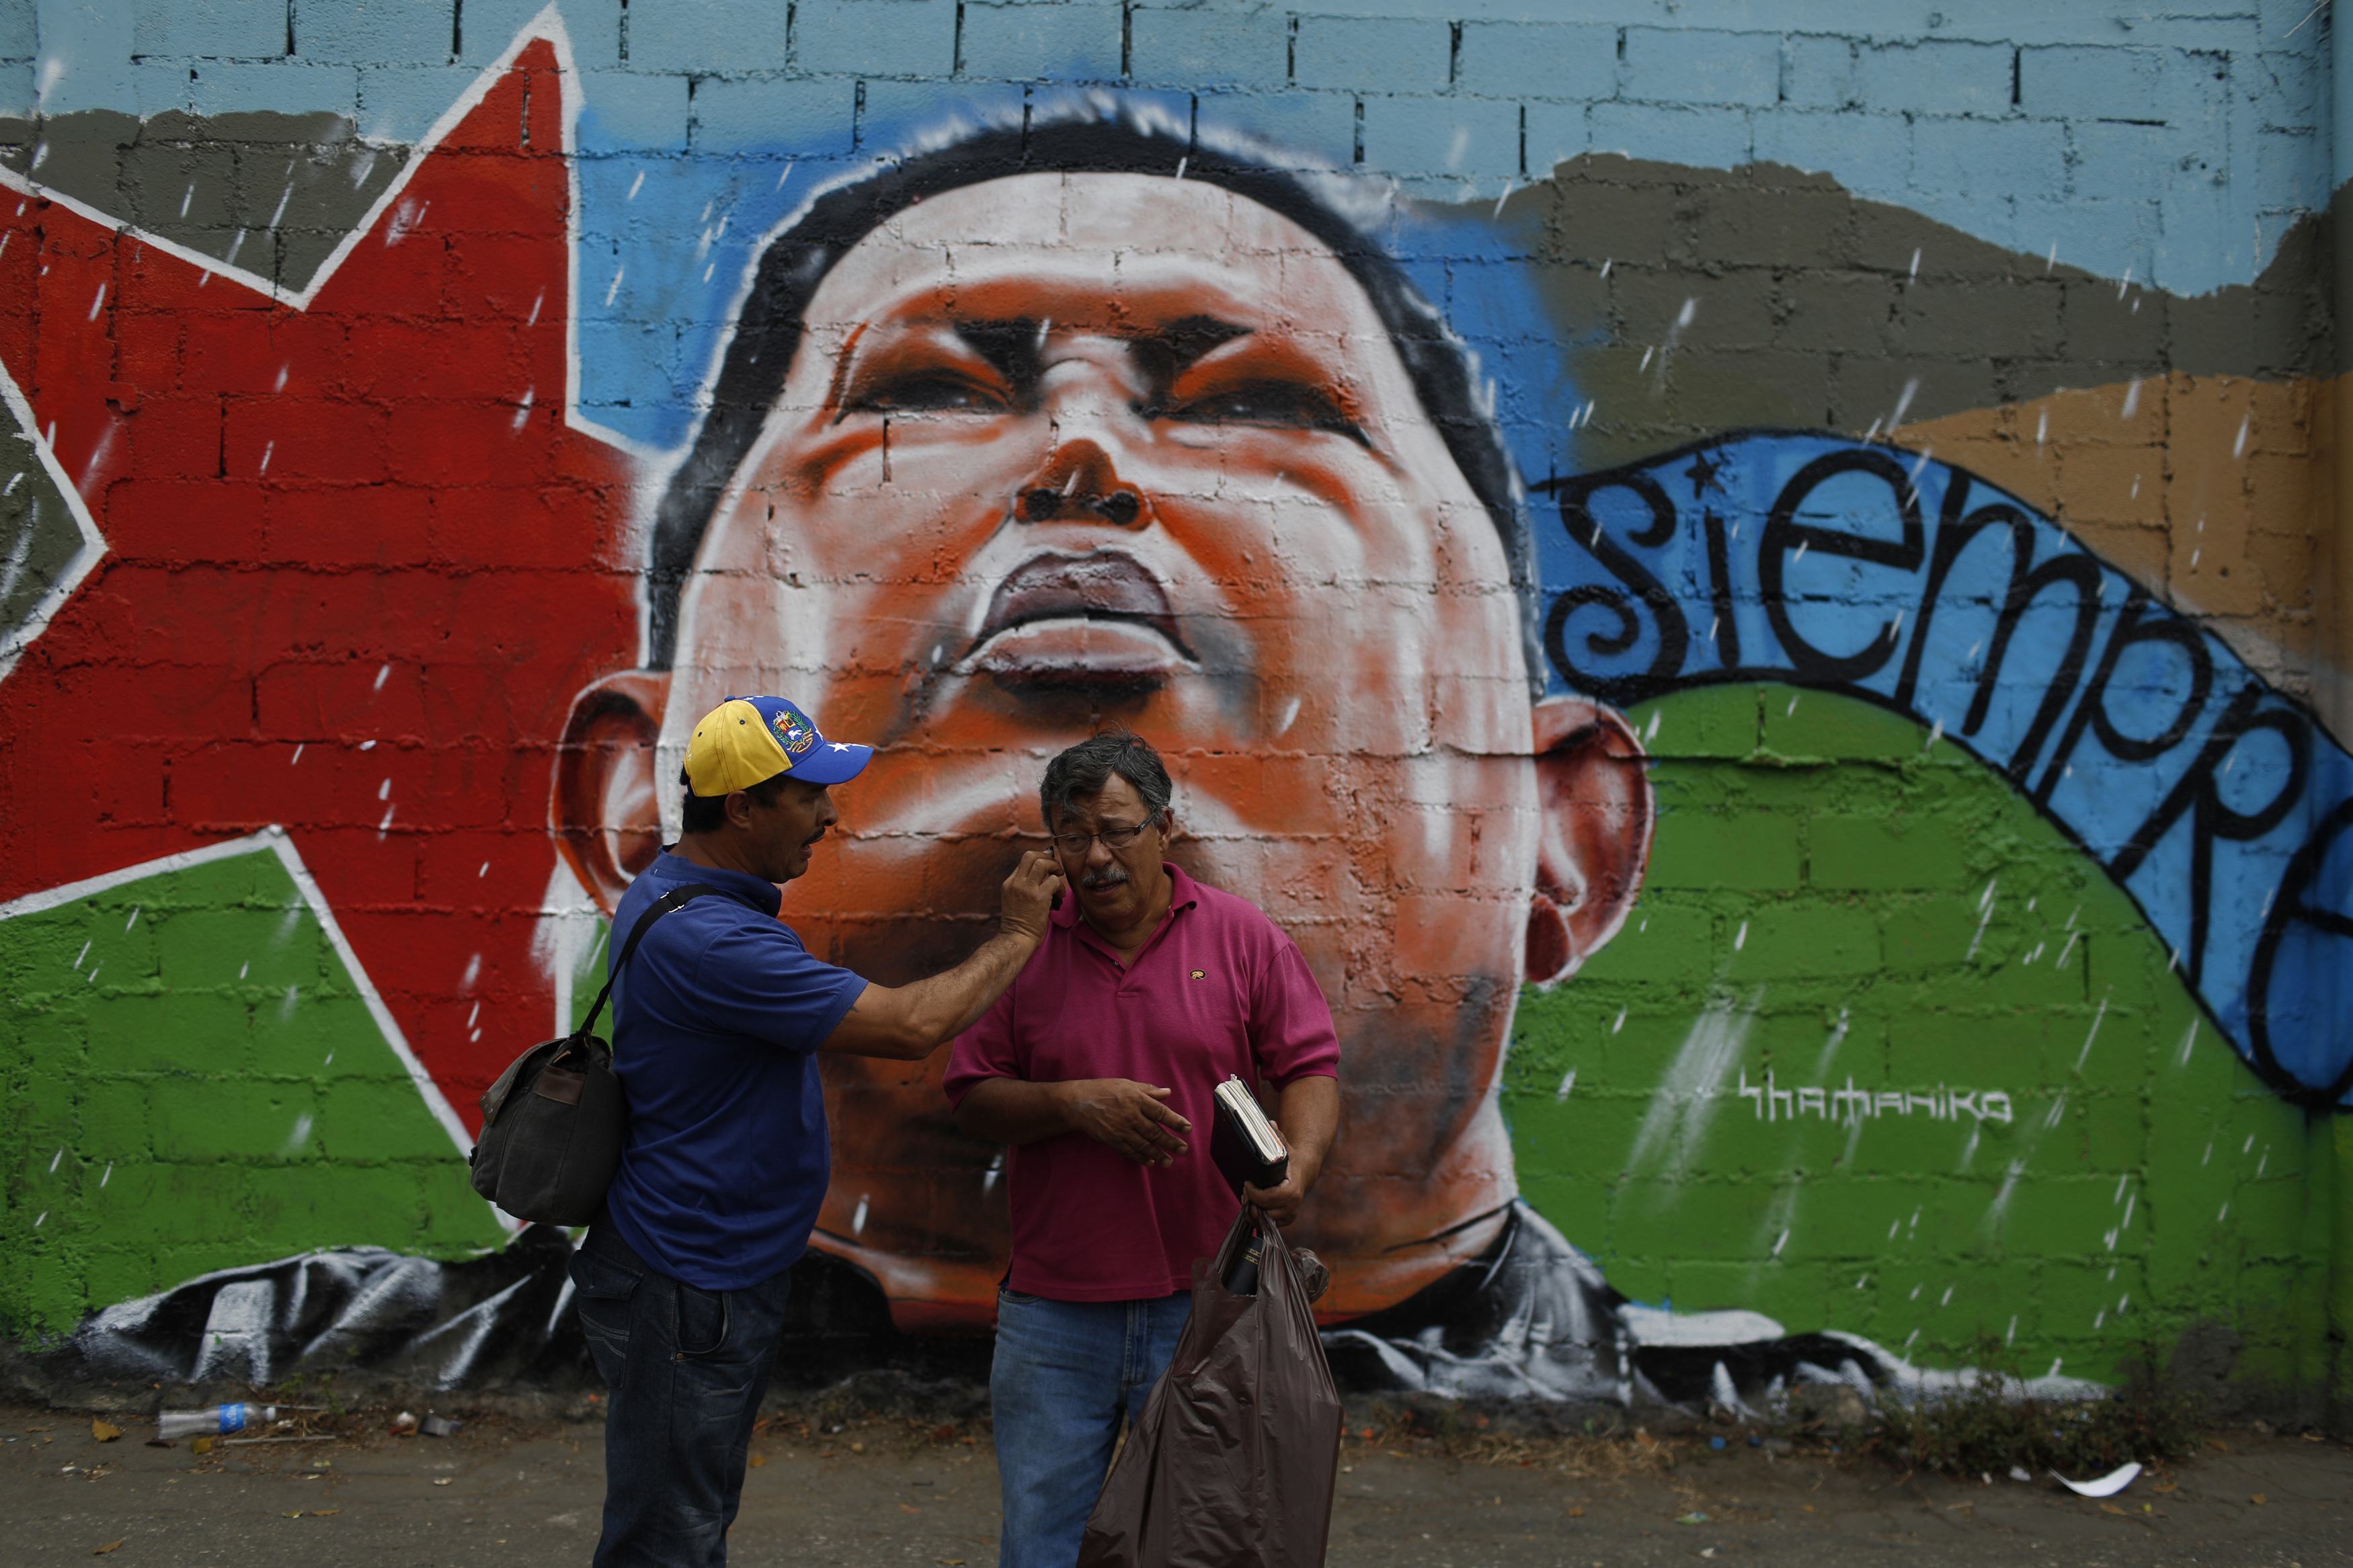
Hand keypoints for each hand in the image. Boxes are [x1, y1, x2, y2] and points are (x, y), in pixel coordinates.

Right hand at [998, 850, 1064, 940]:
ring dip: (1055, 868)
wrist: (1016, 938)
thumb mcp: (1013, 900)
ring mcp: (1027, 889)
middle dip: (1046, 857)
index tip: (1048, 865)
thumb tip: (1041, 877)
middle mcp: (1016, 883)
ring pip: (1043, 863)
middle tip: (1056, 866)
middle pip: (1030, 855)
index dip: (1038, 859)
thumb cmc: (1018, 923)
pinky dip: (1060, 886)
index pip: (1024, 861)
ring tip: (1059, 877)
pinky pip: (1054, 881)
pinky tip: (1061, 896)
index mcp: (1009, 883)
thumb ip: (1023, 887)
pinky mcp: (1039, 897)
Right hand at [1053, 1079, 1191, 1165]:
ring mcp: (1121, 1129)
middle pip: (1155, 1131)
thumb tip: (1167, 1092)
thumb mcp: (1127, 1084)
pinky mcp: (1112, 1139)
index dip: (1175, 1121)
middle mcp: (1131, 1115)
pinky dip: (1140, 1157)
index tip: (1187, 1128)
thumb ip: (1148, 1090)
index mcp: (1136, 1099)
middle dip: (1171, 1142)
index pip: (1160, 1112)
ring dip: (1158, 1154)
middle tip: (1184, 1150)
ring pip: (1144, 1144)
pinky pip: (1129, 1151)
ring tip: (1169, 1162)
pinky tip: (1150, 1162)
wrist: (1079, 1103)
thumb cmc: (1104, 1090)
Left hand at [1243, 1136, 1318, 1227]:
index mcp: (1292, 1191)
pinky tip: (1254, 1207)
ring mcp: (1290, 1214)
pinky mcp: (1287, 1220)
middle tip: (1245, 1191)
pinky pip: (1269, 1225)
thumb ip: (1276, 1136)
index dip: (1253, 1193)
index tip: (1247, 1183)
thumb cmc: (1293, 1158)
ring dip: (1253, 1212)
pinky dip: (1259, 1219)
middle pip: (1263, 1212)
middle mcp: (1293, 1206)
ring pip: (1264, 1221)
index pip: (1266, 1199)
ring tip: (1248, 1199)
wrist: (1306, 1170)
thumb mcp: (1285, 1146)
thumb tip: (1269, 1123)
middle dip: (1251, 1203)